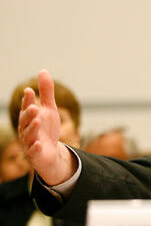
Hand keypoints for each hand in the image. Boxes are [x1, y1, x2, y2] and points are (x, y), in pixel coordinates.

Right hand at [18, 70, 76, 185]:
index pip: (27, 107)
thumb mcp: (49, 109)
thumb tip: (43, 70)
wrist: (50, 152)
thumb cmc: (47, 129)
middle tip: (34, 107)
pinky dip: (36, 147)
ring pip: (28, 135)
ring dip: (32, 128)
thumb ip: (46, 92)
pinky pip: (34, 151)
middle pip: (25, 121)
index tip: (29, 90)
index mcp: (29, 117)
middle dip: (29, 114)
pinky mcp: (35, 154)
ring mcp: (30, 142)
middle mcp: (26, 129)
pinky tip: (40, 144)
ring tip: (38, 121)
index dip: (28, 100)